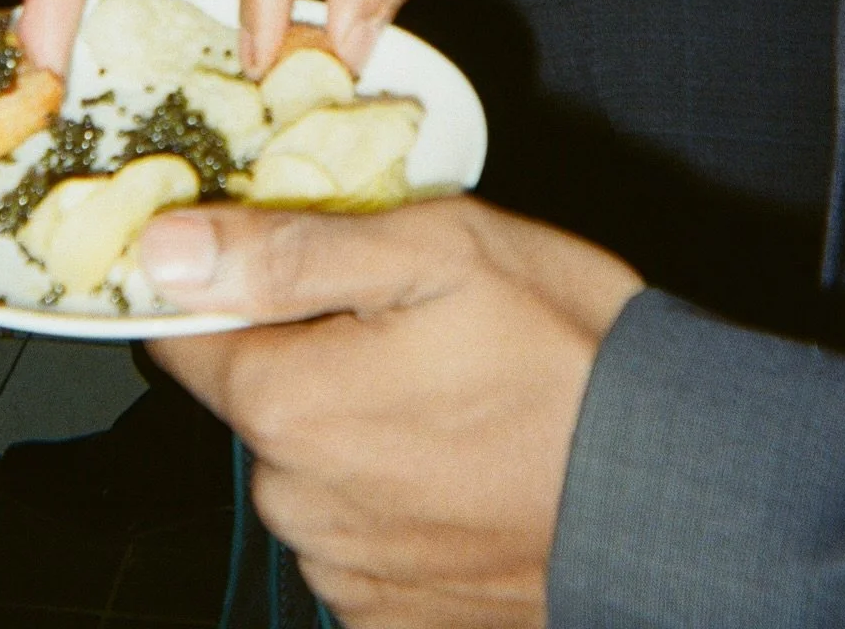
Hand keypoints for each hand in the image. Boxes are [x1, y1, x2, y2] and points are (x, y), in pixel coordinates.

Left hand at [143, 198, 642, 628]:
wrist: (678, 491)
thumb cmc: (564, 355)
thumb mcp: (432, 251)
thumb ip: (286, 250)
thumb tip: (166, 251)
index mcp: (285, 403)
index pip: (181, 335)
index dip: (221, 285)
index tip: (277, 258)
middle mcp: (294, 499)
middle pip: (253, 397)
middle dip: (305, 348)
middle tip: (403, 315)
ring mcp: (345, 568)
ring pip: (308, 464)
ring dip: (354, 421)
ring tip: (452, 390)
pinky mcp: (394, 613)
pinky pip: (356, 532)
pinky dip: (393, 492)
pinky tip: (464, 459)